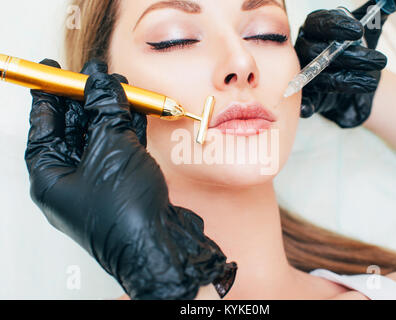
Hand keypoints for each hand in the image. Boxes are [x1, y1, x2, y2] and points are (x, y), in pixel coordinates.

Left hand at [24, 59, 236, 299]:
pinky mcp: (124, 183)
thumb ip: (105, 110)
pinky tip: (135, 108)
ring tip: (119, 84)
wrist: (161, 244)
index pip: (44, 126)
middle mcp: (71, 180)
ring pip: (101, 136)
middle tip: (95, 74)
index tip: (52, 71)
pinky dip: (128, 127)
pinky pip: (121, 147)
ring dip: (110, 110)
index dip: (48, 95)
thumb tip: (101, 83)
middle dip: (85, 98)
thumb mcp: (110, 148)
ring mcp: (100, 182)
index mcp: (50, 177)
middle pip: (74, 128)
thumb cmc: (125, 212)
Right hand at [295, 0, 395, 127]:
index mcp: (314, 28)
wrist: (352, 76)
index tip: (358, 31)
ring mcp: (303, 73)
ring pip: (318, 77)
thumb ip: (380, 11)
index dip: (336, 27)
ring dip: (345, 80)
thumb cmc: (355, 47)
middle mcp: (304, 49)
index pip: (319, 23)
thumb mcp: (370, 27)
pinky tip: (310, 109)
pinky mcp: (307, 95)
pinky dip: (305, 105)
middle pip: (318, 52)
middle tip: (380, 60)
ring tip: (372, 82)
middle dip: (351, 57)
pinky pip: (303, 100)